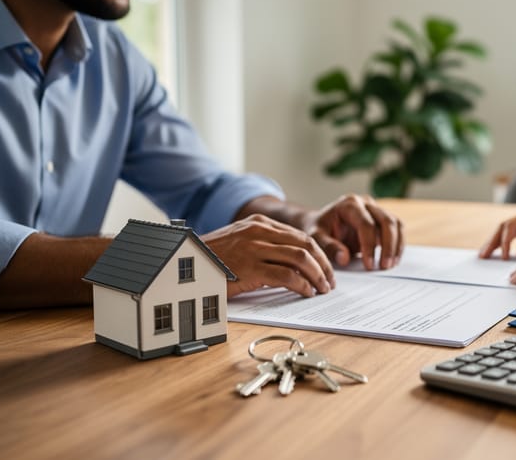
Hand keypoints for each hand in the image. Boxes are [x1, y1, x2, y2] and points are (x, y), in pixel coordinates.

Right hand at [203, 214, 334, 297]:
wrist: (185, 262)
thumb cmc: (213, 258)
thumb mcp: (241, 242)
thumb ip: (265, 245)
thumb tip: (295, 264)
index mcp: (259, 223)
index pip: (301, 236)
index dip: (319, 254)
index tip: (326, 269)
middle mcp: (259, 231)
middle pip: (306, 245)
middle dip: (323, 265)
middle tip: (330, 281)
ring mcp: (254, 248)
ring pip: (300, 258)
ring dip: (317, 275)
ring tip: (322, 289)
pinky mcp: (250, 267)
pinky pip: (286, 276)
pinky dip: (302, 285)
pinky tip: (306, 293)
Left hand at [305, 194, 403, 269]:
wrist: (322, 223)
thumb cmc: (319, 229)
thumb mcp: (316, 237)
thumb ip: (329, 247)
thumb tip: (344, 258)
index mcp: (349, 204)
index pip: (366, 224)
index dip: (369, 246)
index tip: (368, 265)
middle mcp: (365, 203)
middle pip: (387, 221)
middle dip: (388, 246)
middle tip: (384, 266)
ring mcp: (376, 209)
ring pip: (396, 224)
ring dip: (396, 245)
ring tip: (390, 264)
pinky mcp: (382, 218)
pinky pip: (397, 229)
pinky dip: (398, 245)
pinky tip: (393, 259)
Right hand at [479, 201, 515, 259]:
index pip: (512, 225)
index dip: (505, 242)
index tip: (504, 257)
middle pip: (505, 226)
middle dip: (493, 241)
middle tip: (483, 255)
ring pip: (506, 230)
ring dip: (496, 242)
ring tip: (485, 255)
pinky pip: (513, 234)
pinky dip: (505, 244)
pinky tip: (498, 254)